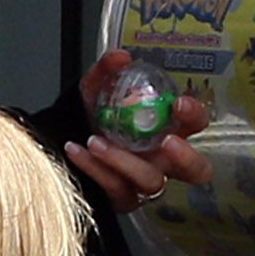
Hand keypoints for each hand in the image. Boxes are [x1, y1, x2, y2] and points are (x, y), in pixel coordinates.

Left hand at [69, 48, 211, 213]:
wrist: (58, 138)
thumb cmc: (89, 117)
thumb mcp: (96, 89)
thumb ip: (107, 71)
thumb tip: (119, 57)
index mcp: (167, 128)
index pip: (196, 123)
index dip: (195, 115)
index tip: (179, 104)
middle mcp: (162, 158)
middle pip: (196, 170)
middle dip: (186, 156)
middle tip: (167, 142)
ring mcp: (144, 181)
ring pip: (151, 181)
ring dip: (124, 160)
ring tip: (96, 141)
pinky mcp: (122, 198)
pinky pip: (117, 188)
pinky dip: (96, 169)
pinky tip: (77, 150)